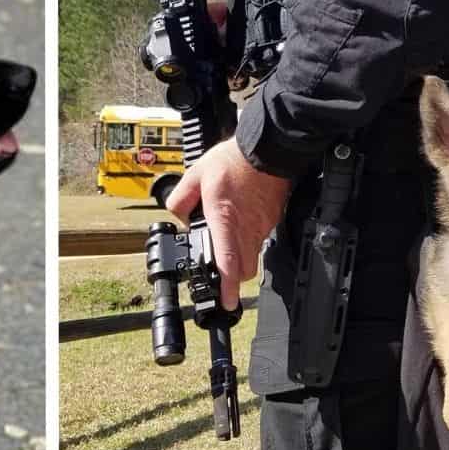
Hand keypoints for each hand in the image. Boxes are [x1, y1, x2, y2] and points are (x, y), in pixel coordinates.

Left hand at [166, 139, 292, 309]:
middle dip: (232, 279)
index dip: (227, 287)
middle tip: (220, 276)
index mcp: (224, 218)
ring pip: (253, 258)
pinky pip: (260, 241)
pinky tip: (240, 227)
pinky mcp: (271, 221)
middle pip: (244, 271)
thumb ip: (181, 198)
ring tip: (227, 247)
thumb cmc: (235, 160)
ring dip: (240, 260)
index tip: (225, 301)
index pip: (227, 261)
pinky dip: (249, 243)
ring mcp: (261, 226)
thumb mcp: (196, 173)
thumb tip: (178, 216)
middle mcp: (246, 228)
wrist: (268, 148)